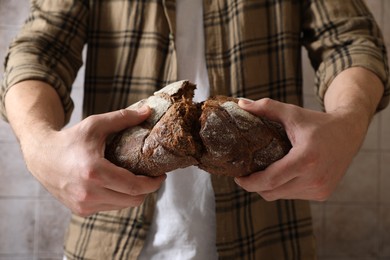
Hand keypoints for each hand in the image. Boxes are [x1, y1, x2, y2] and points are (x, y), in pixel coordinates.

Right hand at [21, 106, 165, 215]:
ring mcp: (84, 205)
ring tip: (136, 180)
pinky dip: (119, 198)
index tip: (161, 175)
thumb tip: (148, 111)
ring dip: (133, 195)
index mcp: (94, 172)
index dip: (153, 183)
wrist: (41, 156)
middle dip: (147, 190)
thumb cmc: (70, 139)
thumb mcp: (95, 124)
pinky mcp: (80, 210)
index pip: (135, 186)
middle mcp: (89, 193)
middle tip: (152, 177)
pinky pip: (110, 208)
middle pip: (133, 200)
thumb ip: (123, 118)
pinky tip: (119, 185)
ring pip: (123, 206)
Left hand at [234, 98, 367, 200]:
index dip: (250, 182)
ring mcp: (320, 189)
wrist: (349, 132)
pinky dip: (284, 188)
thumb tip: (240, 104)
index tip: (238, 177)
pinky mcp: (323, 194)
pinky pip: (294, 195)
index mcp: (306, 159)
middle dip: (256, 186)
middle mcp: (314, 178)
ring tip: (264, 172)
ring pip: (282, 196)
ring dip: (270, 187)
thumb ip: (266, 107)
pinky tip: (283, 175)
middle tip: (247, 174)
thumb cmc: (317, 122)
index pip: (270, 180)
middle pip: (272, 192)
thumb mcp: (292, 112)